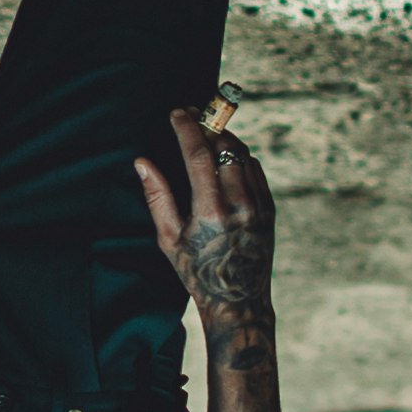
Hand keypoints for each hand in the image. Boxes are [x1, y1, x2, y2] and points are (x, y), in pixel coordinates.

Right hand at [133, 103, 274, 339]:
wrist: (237, 300)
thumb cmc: (195, 270)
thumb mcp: (168, 238)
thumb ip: (157, 196)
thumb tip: (142, 161)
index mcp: (209, 212)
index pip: (198, 155)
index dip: (187, 128)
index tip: (178, 111)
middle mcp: (238, 205)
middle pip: (224, 147)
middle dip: (206, 124)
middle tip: (192, 112)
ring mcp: (258, 206)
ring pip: (243, 154)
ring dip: (223, 137)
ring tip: (206, 129)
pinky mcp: (270, 209)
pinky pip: (255, 169)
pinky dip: (239, 155)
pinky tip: (225, 154)